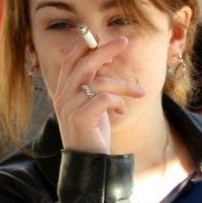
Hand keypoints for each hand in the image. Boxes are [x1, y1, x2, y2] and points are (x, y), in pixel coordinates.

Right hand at [50, 36, 145, 153]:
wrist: (88, 164)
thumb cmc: (93, 132)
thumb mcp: (92, 103)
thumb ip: (93, 83)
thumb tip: (106, 57)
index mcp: (63, 91)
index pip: (70, 60)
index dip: (86, 46)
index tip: (105, 39)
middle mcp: (62, 96)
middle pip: (84, 64)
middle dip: (105, 50)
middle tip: (124, 41)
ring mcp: (69, 107)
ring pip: (100, 82)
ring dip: (124, 85)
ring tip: (139, 92)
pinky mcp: (80, 119)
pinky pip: (104, 99)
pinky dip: (118, 102)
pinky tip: (121, 110)